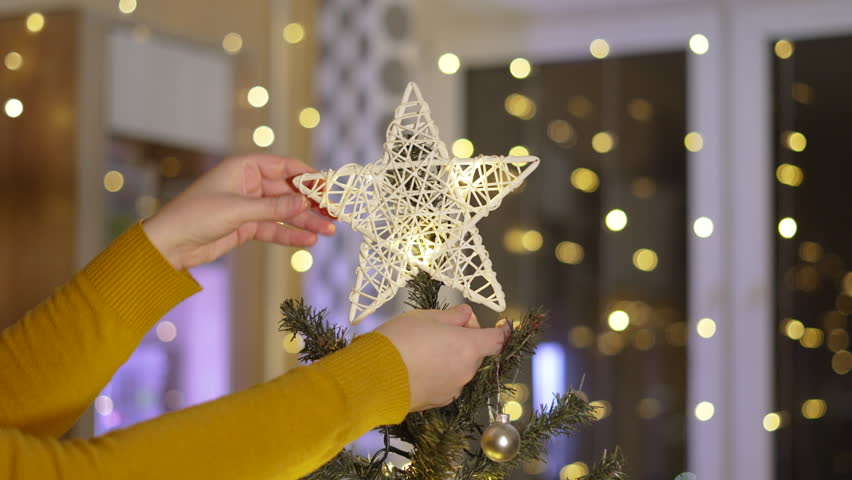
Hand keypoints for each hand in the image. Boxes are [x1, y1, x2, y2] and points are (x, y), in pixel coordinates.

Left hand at [142, 155, 335, 269]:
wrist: (169, 245)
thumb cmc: (195, 216)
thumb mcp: (237, 210)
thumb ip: (273, 208)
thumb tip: (304, 203)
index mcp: (243, 168)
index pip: (283, 166)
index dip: (307, 176)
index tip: (328, 187)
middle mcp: (248, 185)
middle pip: (288, 191)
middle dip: (311, 203)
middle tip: (334, 213)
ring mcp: (248, 206)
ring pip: (284, 212)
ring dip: (306, 221)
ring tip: (329, 231)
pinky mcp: (246, 227)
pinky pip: (275, 229)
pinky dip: (291, 235)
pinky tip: (309, 240)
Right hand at [376, 304, 508, 410]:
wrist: (374, 377)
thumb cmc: (401, 339)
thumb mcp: (426, 317)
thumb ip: (453, 316)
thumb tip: (467, 316)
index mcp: (469, 347)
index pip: (497, 340)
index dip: (500, 331)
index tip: (500, 325)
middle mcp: (467, 371)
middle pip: (476, 353)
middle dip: (465, 341)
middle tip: (440, 331)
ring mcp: (454, 389)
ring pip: (460, 369)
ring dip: (451, 359)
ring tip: (422, 351)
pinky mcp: (438, 402)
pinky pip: (446, 383)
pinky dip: (439, 374)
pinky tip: (418, 368)